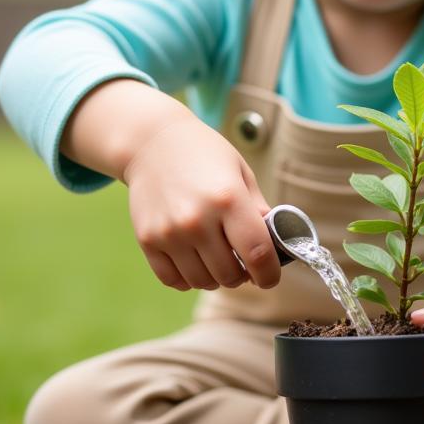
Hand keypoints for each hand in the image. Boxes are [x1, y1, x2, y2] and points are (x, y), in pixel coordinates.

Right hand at [121, 113, 278, 292]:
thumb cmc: (204, 154)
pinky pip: (173, 280)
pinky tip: (195, 262)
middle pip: (230, 274)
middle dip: (243, 274)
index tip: (270, 277)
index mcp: (228, 199)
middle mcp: (197, 219)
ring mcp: (169, 232)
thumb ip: (259, 210)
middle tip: (242, 262)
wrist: (152, 142)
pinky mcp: (147, 240)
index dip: (269, 273)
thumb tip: (276, 245)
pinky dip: (188, 279)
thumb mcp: (240, 172)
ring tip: (218, 260)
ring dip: (216, 278)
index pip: (257, 254)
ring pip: (202, 281)